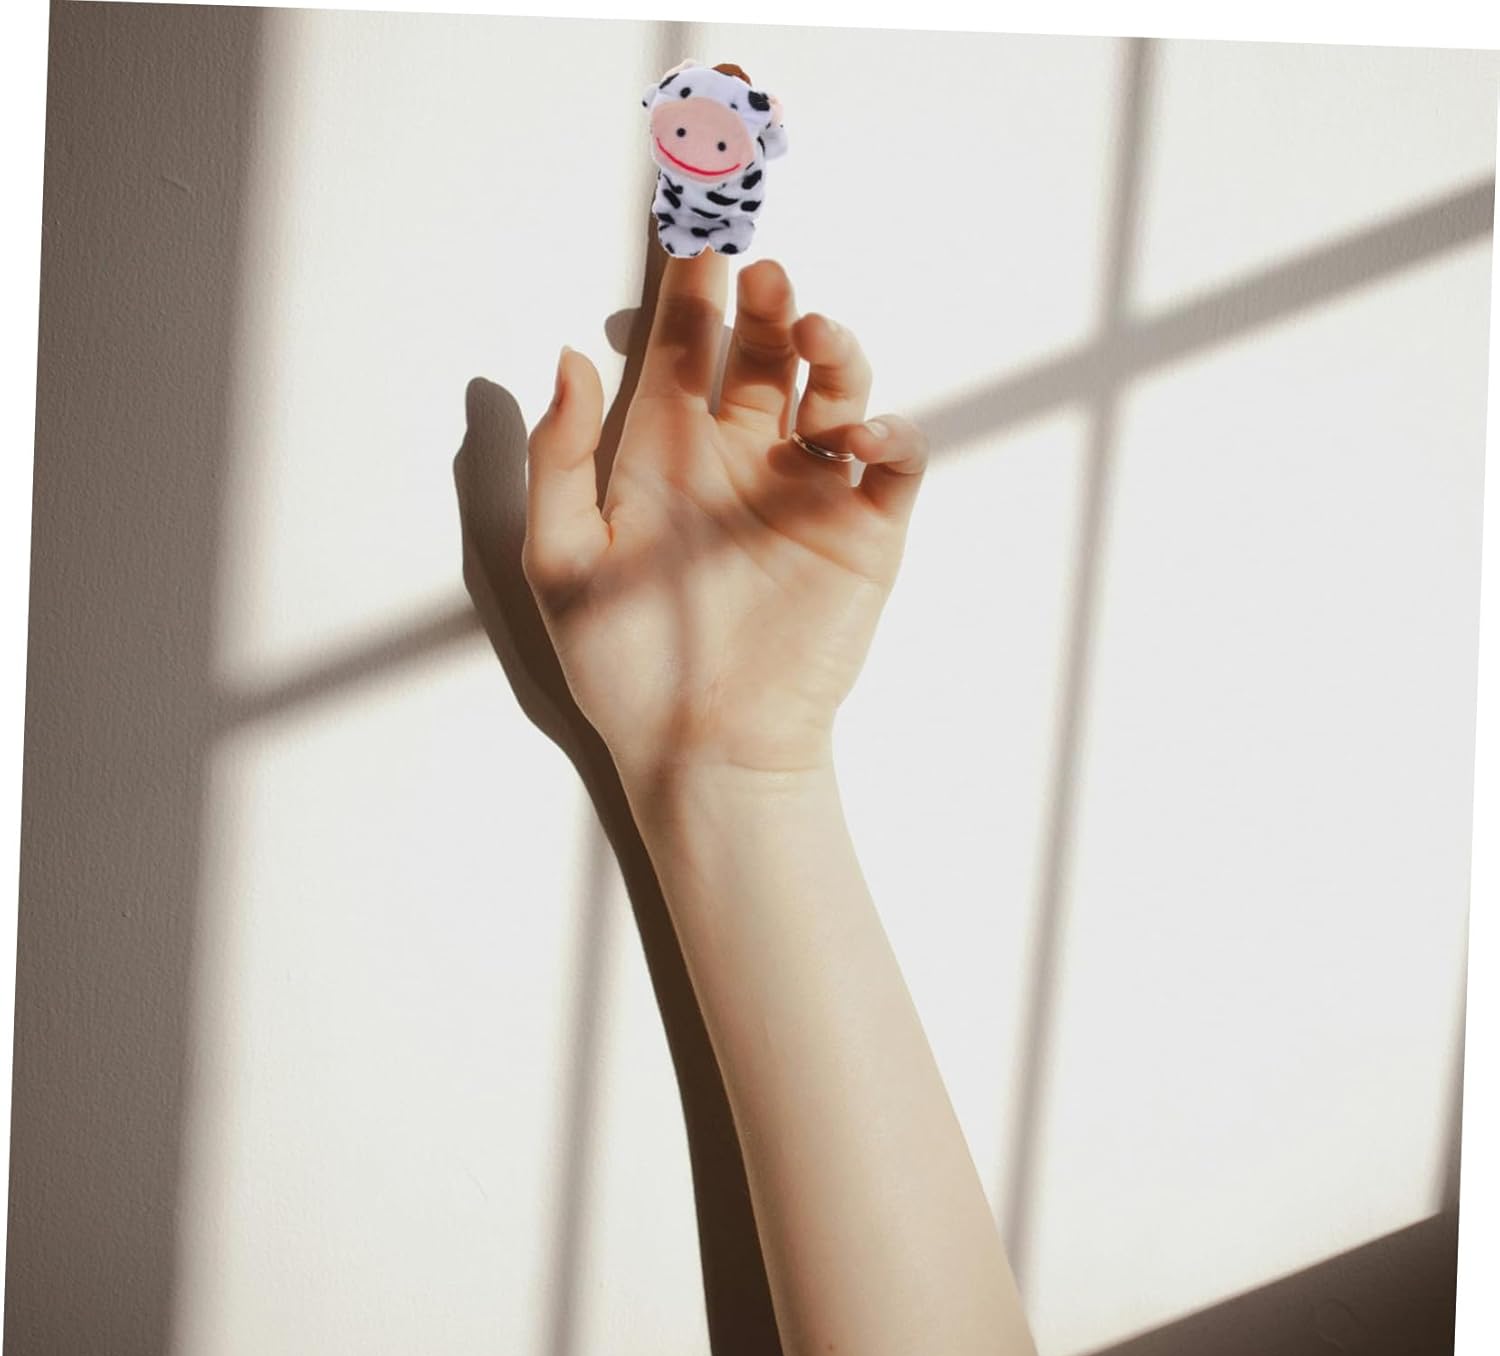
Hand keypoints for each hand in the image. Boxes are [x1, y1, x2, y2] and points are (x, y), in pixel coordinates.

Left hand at [520, 254, 927, 790]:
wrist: (701, 749)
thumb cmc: (625, 665)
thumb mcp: (562, 561)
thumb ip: (559, 458)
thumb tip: (569, 355)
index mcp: (666, 454)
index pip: (682, 347)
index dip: (688, 287)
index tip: (691, 228)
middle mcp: (740, 459)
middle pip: (762, 351)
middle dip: (765, 302)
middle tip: (760, 275)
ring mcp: (806, 492)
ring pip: (834, 389)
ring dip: (831, 350)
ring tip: (810, 336)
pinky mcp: (863, 535)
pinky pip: (893, 464)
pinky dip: (891, 433)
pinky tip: (858, 433)